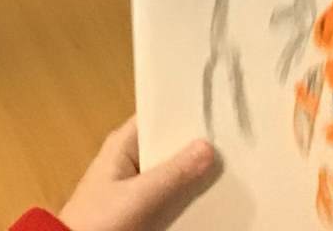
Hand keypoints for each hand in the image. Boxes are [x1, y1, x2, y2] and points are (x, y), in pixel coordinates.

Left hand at [59, 118, 218, 230]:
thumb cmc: (99, 222)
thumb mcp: (139, 197)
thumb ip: (173, 174)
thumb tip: (207, 147)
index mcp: (124, 142)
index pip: (160, 116)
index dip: (187, 113)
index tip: (220, 113)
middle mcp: (131, 157)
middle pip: (170, 144)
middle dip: (196, 146)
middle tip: (232, 144)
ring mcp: (137, 182)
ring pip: (173, 171)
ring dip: (194, 173)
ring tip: (229, 169)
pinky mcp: (142, 206)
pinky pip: (170, 194)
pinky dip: (186, 195)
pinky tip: (209, 197)